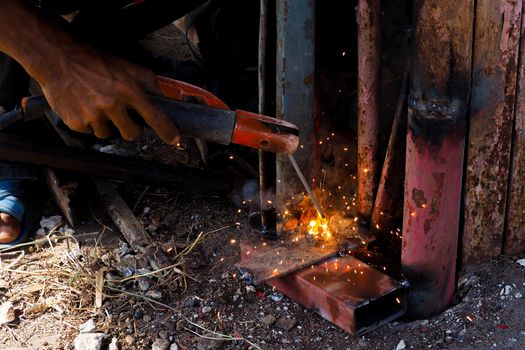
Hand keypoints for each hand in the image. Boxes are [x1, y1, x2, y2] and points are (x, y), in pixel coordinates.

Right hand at [0, 0, 178, 143]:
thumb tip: (164, 95)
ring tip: (97, 105)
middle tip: (123, 116)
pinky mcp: (77, 123)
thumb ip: (147, 81)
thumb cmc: (91, 60)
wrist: (57, 59)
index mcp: (127, 90)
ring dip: (107, 124)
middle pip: (132, 133)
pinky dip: (89, 123)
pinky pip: (90, 132)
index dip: (167, 130)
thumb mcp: (125, 65)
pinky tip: (84, 106)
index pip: (154, 116)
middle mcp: (111, 105)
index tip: (174, 139)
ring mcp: (93, 116)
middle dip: (131, 128)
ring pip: (109, 133)